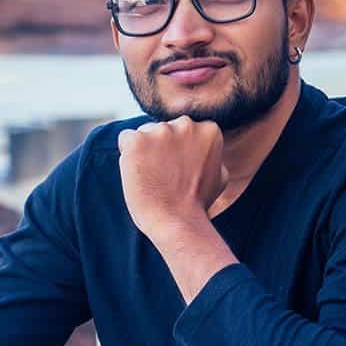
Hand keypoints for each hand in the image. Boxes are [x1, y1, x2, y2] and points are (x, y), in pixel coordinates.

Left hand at [117, 116, 228, 243]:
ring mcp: (160, 131)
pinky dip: (127, 156)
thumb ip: (212, 155)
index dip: (178, 152)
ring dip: (144, 152)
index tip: (180, 170)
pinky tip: (138, 174)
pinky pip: (125, 139)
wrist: (177, 221)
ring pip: (144, 134)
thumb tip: (207, 148)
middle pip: (163, 129)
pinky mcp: (137, 140)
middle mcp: (186, 124)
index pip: (183, 130)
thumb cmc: (197, 204)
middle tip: (165, 176)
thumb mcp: (219, 175)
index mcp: (208, 130)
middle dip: (160, 148)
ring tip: (152, 177)